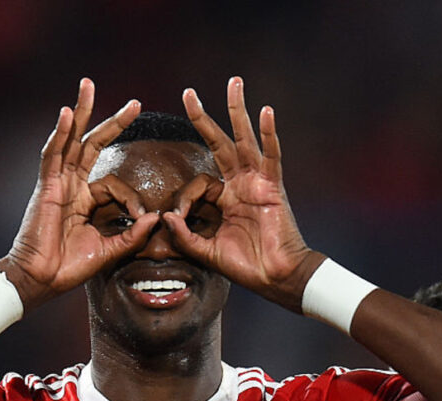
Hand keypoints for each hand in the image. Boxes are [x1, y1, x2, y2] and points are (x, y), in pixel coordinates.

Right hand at [0, 79, 159, 311]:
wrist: (41, 280)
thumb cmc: (69, 268)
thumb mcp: (109, 250)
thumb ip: (132, 236)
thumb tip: (155, 218)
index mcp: (85, 199)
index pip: (113, 182)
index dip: (131, 198)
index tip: (141, 217)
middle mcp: (71, 185)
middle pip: (91, 144)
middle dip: (111, 121)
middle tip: (135, 102)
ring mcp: (57, 183)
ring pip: (70, 140)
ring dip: (81, 112)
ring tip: (88, 86)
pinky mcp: (45, 187)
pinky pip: (52, 155)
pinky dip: (60, 134)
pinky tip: (67, 114)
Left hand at [166, 76, 324, 311]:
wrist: (276, 278)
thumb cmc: (246, 266)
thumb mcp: (207, 252)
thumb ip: (185, 236)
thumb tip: (165, 217)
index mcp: (225, 199)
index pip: (199, 183)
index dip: (184, 199)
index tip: (175, 218)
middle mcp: (240, 184)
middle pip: (220, 142)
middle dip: (204, 118)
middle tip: (187, 92)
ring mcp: (257, 182)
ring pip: (244, 139)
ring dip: (237, 110)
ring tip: (233, 82)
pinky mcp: (273, 187)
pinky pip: (271, 156)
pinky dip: (268, 134)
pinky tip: (265, 111)